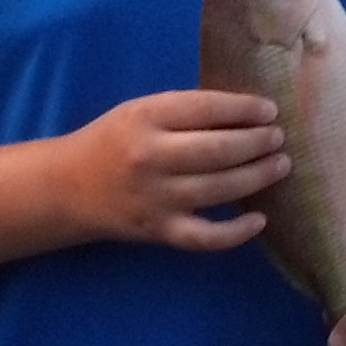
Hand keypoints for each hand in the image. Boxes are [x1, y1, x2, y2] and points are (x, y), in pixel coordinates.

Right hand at [52, 90, 284, 250]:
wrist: (65, 188)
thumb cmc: (113, 142)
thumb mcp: (140, 111)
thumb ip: (185, 110)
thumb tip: (247, 112)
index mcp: (144, 118)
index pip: (205, 109)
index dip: (244, 108)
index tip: (269, 110)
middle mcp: (150, 157)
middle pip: (218, 150)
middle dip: (258, 142)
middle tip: (279, 138)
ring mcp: (155, 198)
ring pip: (219, 189)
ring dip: (258, 176)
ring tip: (280, 165)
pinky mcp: (158, 230)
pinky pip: (205, 237)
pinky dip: (236, 233)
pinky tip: (260, 219)